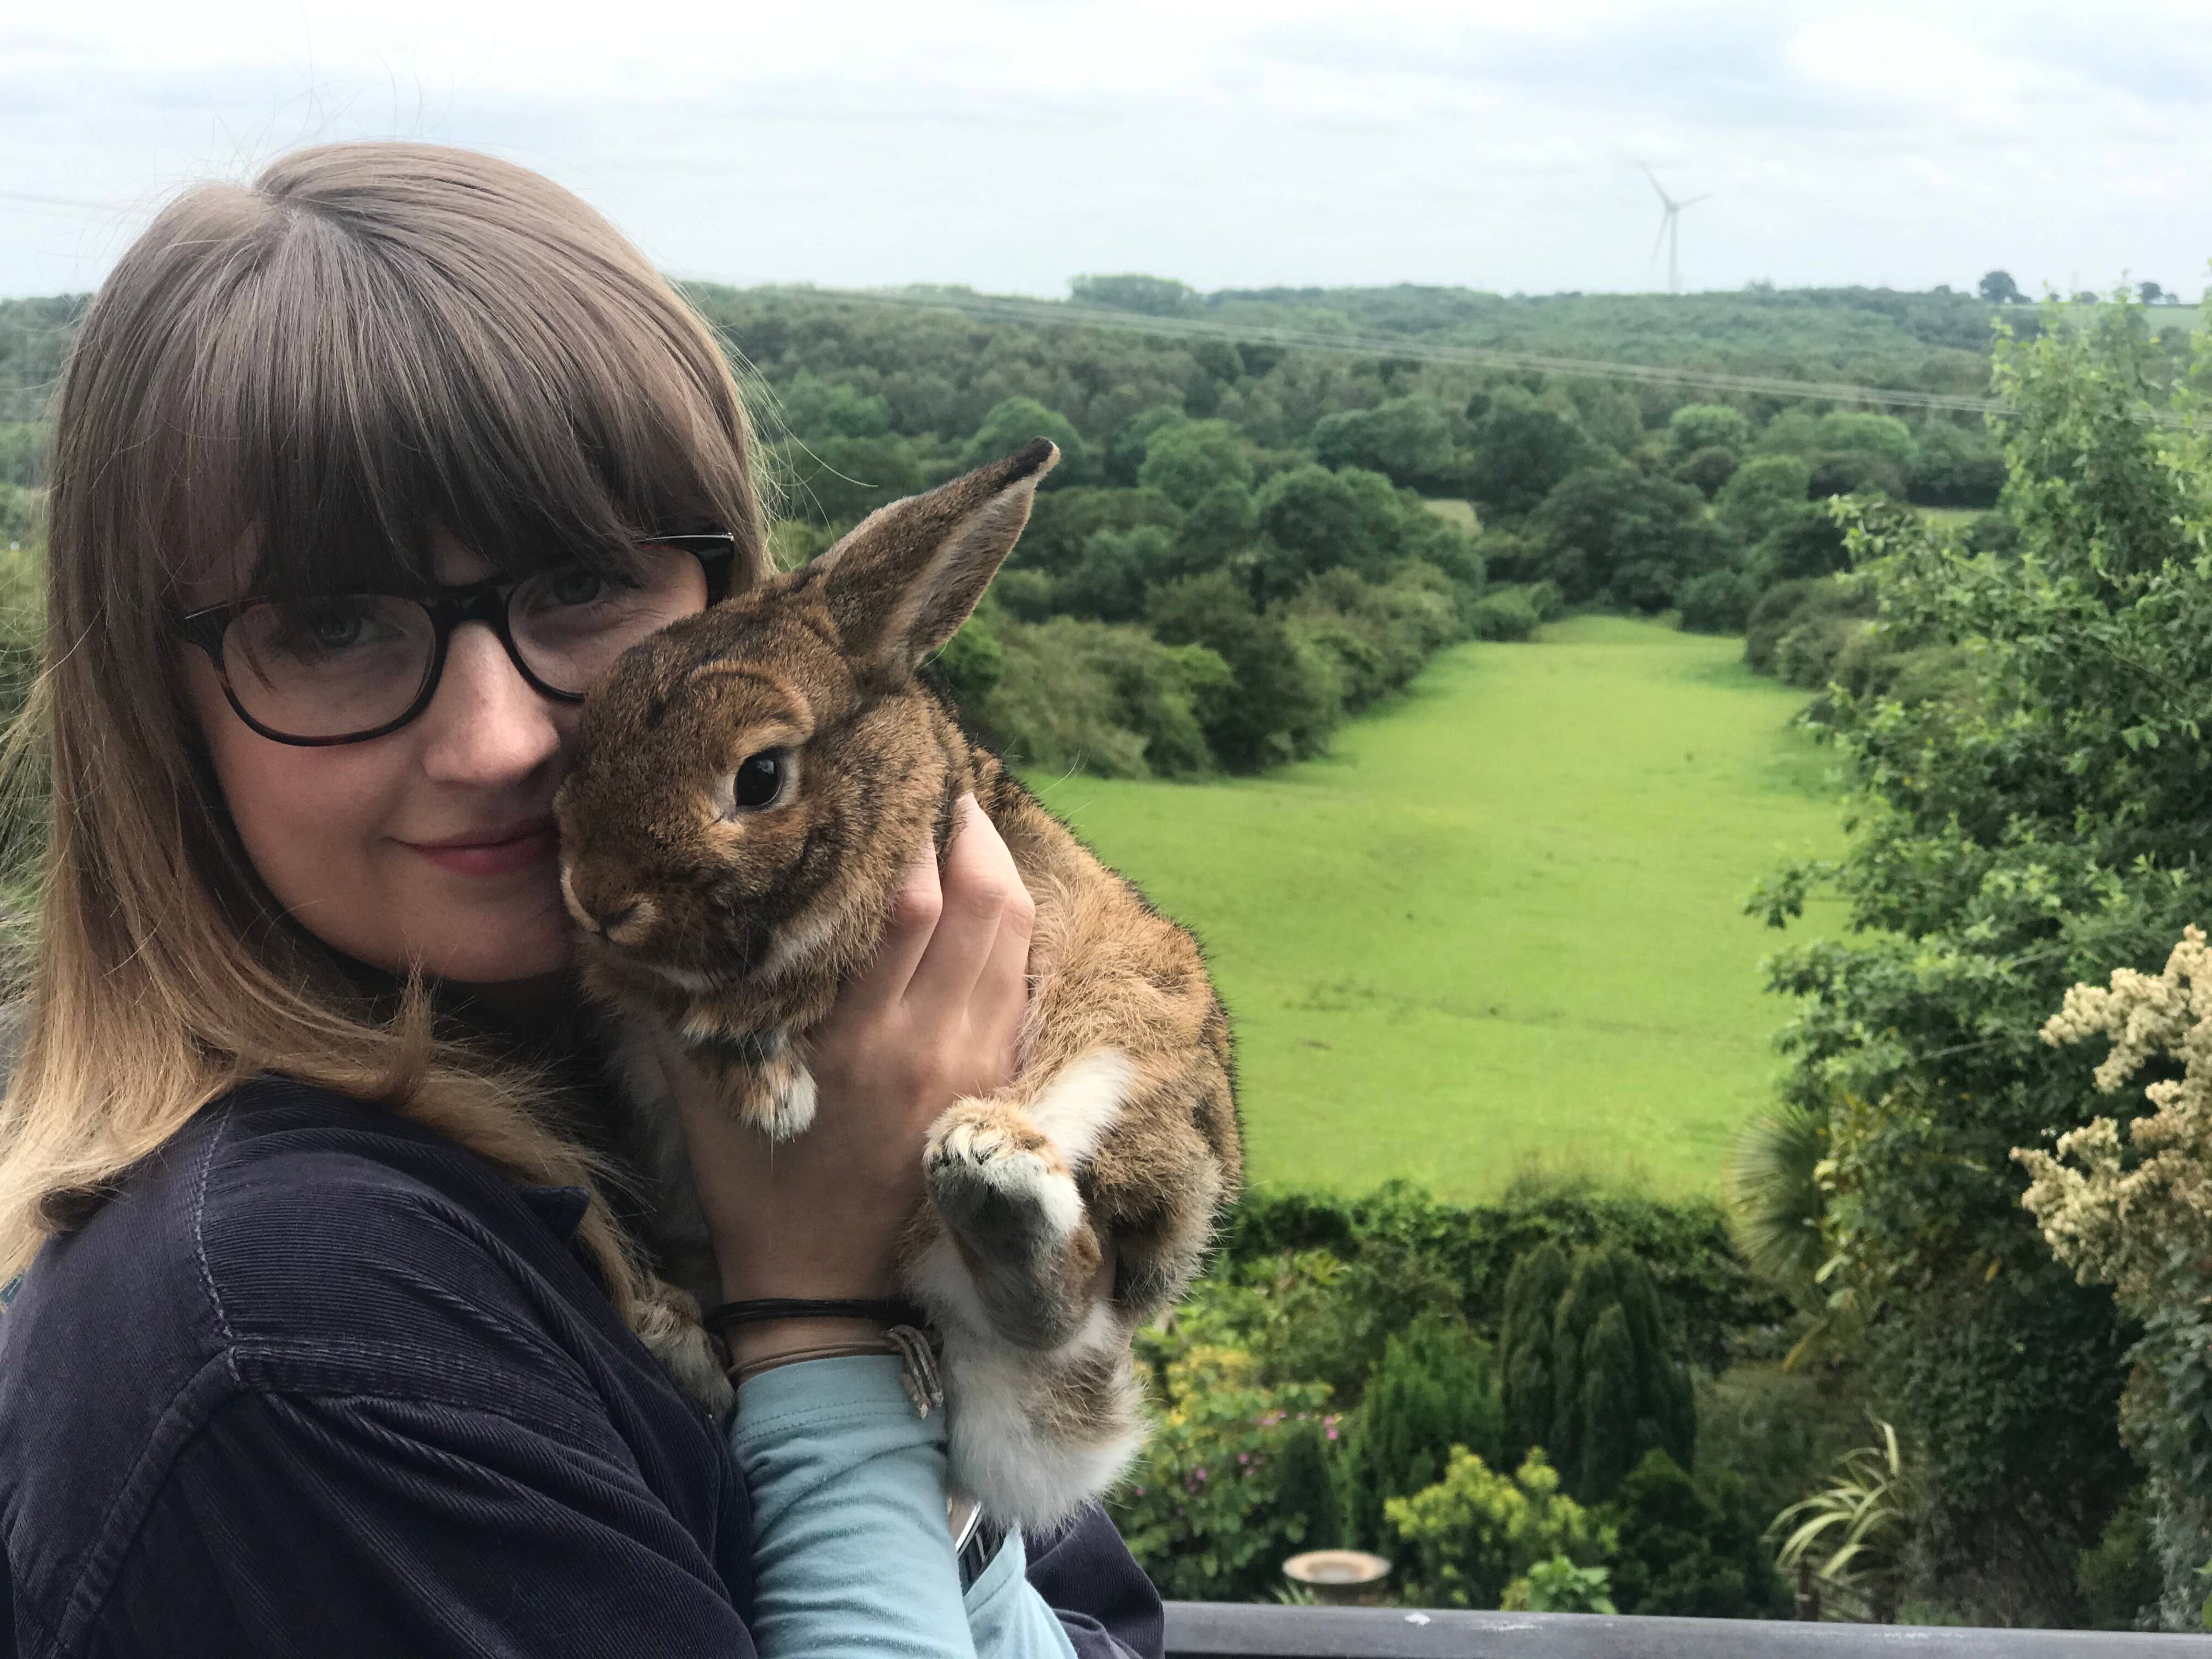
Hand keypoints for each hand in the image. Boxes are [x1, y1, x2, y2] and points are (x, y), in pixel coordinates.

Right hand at [665, 795, 1034, 1350]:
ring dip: (999, 872)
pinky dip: (1010, 933)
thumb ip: (698, 1000)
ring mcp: (976, 1063)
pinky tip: (986, 903)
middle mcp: (929, 1041)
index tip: (888, 784)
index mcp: (856, 1037)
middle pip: (984, 903)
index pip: (910, 904)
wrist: (828, 1286)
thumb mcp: (707, 1088)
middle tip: (939, 787)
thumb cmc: (758, 1179)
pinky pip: (1022, 984)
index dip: (911, 833)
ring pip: (1015, 937)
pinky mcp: (999, 1082)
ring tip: (966, 828)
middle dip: (968, 832)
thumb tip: (661, 911)